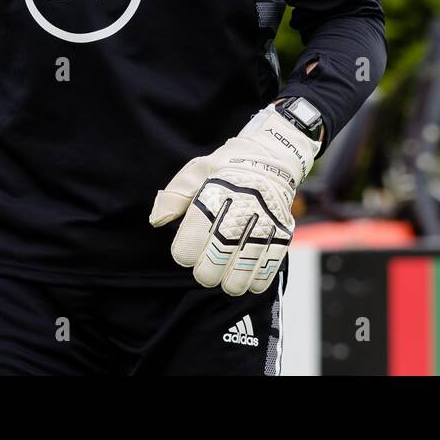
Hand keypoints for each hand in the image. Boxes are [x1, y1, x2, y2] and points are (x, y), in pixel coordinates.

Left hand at [149, 106, 318, 295]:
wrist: (271, 158)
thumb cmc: (226, 168)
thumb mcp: (195, 172)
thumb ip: (174, 197)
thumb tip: (156, 221)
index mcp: (213, 195)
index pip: (189, 243)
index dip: (184, 253)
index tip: (187, 250)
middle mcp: (239, 210)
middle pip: (215, 261)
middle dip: (205, 272)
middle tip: (205, 268)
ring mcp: (264, 224)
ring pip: (241, 272)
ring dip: (229, 281)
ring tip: (225, 276)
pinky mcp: (282, 233)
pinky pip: (267, 271)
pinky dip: (254, 281)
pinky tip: (247, 275)